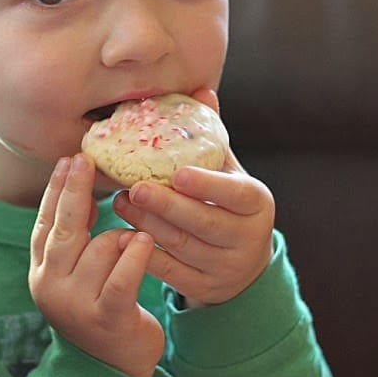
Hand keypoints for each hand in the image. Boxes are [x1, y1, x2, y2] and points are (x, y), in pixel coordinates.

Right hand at [29, 154, 164, 376]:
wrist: (111, 373)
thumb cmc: (99, 312)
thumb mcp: (76, 276)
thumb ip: (75, 240)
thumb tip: (79, 192)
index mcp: (41, 274)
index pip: (44, 224)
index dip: (55, 190)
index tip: (67, 160)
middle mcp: (50, 287)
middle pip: (65, 228)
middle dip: (74, 189)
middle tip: (84, 159)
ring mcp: (76, 304)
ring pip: (104, 246)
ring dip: (125, 239)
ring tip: (137, 246)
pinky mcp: (106, 317)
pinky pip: (124, 274)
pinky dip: (137, 254)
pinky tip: (145, 240)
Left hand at [112, 92, 274, 305]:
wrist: (242, 263)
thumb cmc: (228, 204)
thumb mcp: (228, 172)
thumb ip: (212, 136)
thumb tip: (200, 88)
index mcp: (257, 204)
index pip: (236, 195)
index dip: (207, 185)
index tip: (178, 173)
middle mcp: (247, 239)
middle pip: (203, 223)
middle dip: (166, 206)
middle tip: (134, 187)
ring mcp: (225, 268)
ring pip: (181, 247)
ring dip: (147, 224)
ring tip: (121, 202)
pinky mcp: (203, 288)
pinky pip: (168, 272)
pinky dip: (142, 253)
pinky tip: (120, 235)